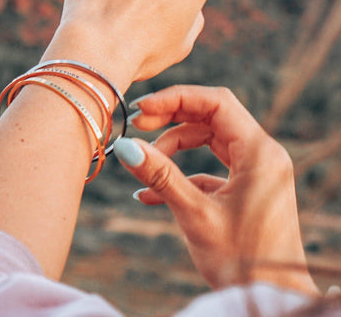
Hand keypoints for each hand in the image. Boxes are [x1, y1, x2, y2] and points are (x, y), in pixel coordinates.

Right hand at [116, 85, 318, 295]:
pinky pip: (209, 166)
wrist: (270, 300)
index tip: (143, 108)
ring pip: (207, 139)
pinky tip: (151, 194)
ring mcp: (255, 170)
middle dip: (171, 119)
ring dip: (172, 149)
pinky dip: (182, 174)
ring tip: (144, 167)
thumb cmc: (243, 263)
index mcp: (260, 153)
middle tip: (137, 126)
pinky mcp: (246, 187)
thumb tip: (125, 147)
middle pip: (210, 117)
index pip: (216, 103)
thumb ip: (160, 175)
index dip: (176, 98)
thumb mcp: (195, 215)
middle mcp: (262, 154)